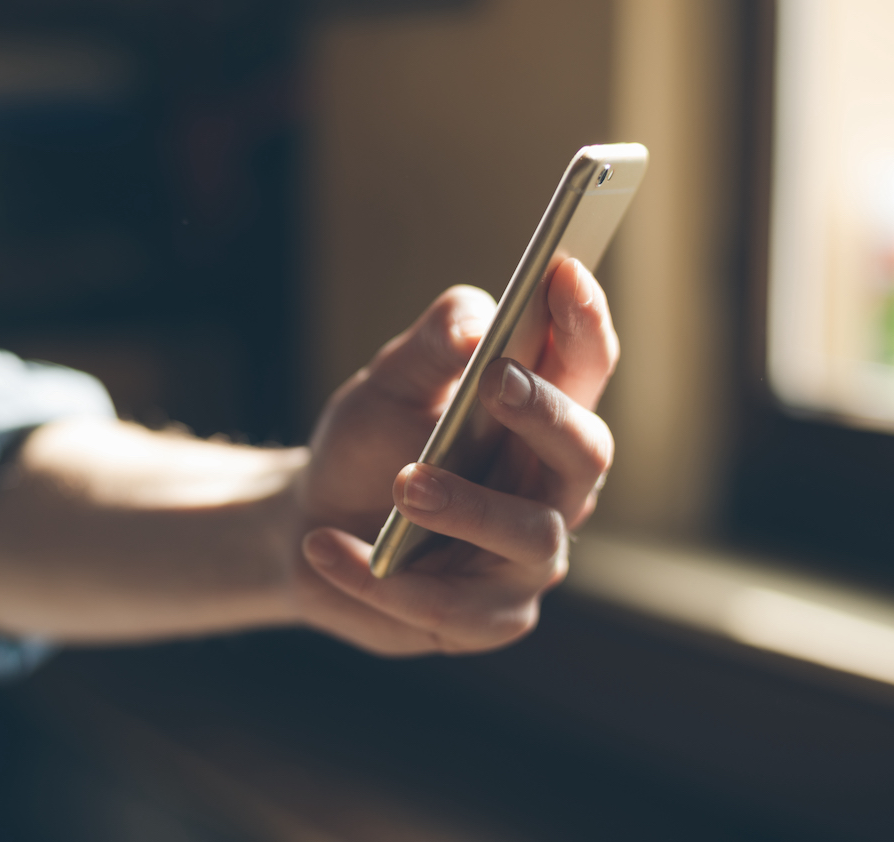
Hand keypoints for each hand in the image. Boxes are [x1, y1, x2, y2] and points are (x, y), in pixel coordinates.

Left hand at [289, 258, 617, 655]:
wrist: (307, 526)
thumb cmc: (368, 444)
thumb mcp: (388, 384)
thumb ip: (432, 344)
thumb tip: (474, 324)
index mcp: (541, 419)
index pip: (586, 367)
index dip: (585, 323)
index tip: (563, 273)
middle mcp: (551, 490)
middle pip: (586, 454)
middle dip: (546, 414)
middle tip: (494, 382)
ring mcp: (523, 560)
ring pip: (532, 537)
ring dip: (468, 507)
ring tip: (404, 484)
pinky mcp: (483, 619)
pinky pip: (452, 607)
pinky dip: (382, 576)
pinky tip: (325, 547)